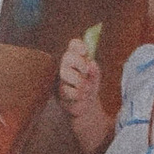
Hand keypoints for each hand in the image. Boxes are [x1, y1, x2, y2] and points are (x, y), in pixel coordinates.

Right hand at [57, 35, 109, 153]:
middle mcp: (65, 66)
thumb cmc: (90, 88)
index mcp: (75, 59)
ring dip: (80, 83)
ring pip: (67, 75)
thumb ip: (94, 69)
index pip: (74, 45)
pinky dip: (78, 95)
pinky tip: (80, 98)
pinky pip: (69, 91)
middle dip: (79, 63)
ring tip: (86, 89)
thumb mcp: (95, 77)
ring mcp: (60, 80)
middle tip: (85, 71)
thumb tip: (90, 64)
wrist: (87, 108)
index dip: (78, 46)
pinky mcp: (58, 94)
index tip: (85, 52)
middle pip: (67, 57)